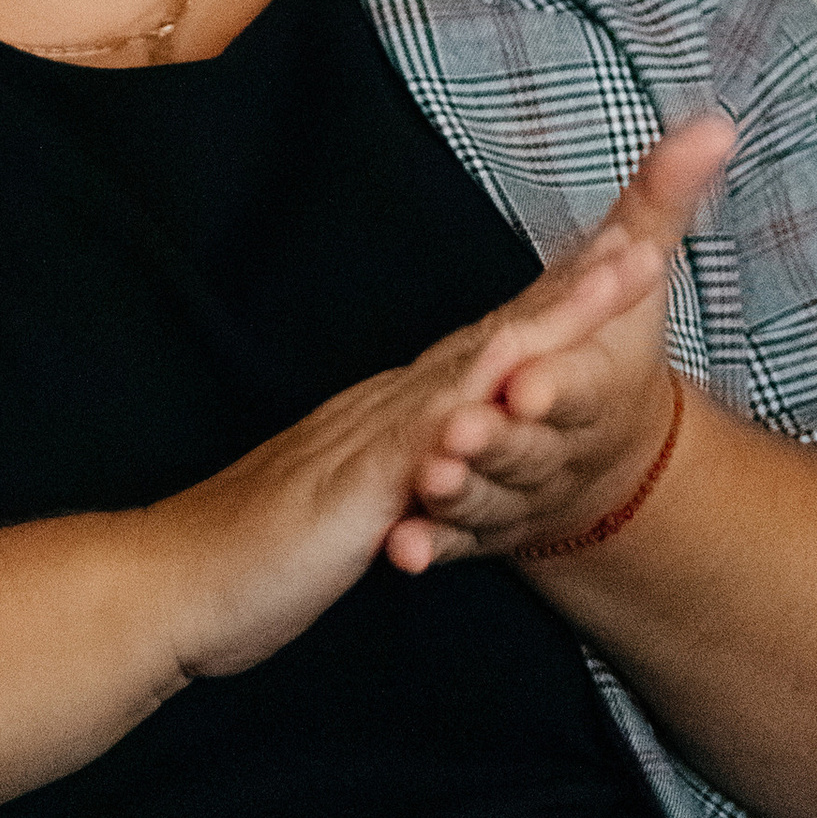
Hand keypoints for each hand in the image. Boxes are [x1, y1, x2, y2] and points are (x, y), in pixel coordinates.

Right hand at [149, 110, 736, 680]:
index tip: (618, 258)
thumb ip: (386, 482)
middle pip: (498, 331)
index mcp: (387, 415)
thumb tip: (422, 472)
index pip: (484, 346)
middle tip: (649, 230)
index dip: (552, 304)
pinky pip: (436, 427)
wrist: (167, 587)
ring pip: (482, 359)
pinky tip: (534, 360)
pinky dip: (489, 388)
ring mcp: (373, 436)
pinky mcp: (361, 481)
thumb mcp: (344, 513)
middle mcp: (386, 408)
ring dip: (556, 313)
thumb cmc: (248, 560)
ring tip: (625, 267)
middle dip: (575, 284)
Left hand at [395, 108, 737, 569]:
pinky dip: (431, 549)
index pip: (580, 384)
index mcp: (594, 385)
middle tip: (458, 438)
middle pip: (527, 447)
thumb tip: (715, 121)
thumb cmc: (617, 353)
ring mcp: (520, 491)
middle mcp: (558, 444)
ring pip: (488, 498)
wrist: (612, 458)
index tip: (528, 384)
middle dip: (495, 443)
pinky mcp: (485, 527)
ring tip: (429, 483)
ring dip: (459, 496)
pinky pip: (456, 543)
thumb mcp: (638, 271)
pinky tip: (403, 552)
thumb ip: (662, 200)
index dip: (556, 385)